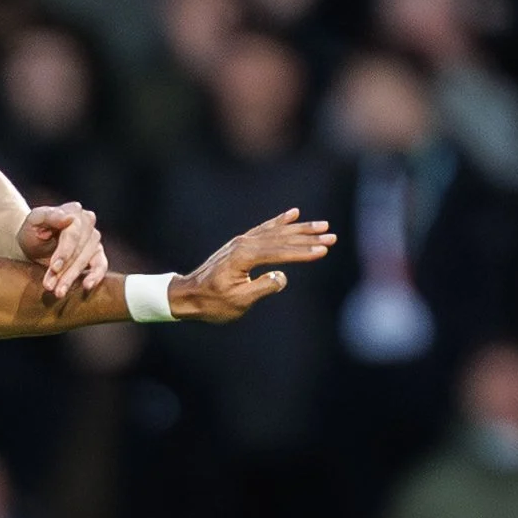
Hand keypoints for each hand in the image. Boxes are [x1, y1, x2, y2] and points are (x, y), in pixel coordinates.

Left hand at [24, 203, 107, 299]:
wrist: (32, 246)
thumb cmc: (32, 232)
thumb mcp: (33, 221)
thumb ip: (49, 216)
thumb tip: (70, 218)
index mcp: (73, 210)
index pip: (73, 233)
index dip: (64, 251)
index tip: (53, 267)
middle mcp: (87, 222)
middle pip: (79, 249)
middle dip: (64, 270)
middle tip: (50, 286)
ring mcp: (94, 238)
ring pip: (87, 260)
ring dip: (72, 277)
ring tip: (58, 292)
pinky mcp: (97, 254)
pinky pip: (101, 265)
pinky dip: (96, 276)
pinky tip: (87, 286)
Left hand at [172, 209, 335, 323]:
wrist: (186, 296)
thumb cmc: (211, 303)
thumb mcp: (237, 302)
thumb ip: (261, 288)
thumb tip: (282, 277)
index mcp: (244, 257)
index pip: (280, 252)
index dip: (303, 252)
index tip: (323, 250)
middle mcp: (243, 244)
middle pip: (281, 238)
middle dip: (308, 237)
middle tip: (331, 235)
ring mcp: (241, 241)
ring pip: (275, 231)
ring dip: (300, 229)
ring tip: (322, 226)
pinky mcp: (239, 243)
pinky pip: (264, 229)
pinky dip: (279, 221)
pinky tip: (293, 214)